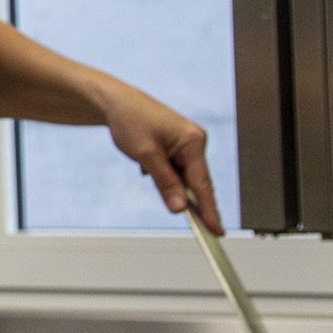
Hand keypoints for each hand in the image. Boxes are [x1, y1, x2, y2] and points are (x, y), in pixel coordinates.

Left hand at [97, 82, 221, 231]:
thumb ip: (165, 182)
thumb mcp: (145, 154)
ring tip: (159, 182)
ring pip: (185, 177)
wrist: (115, 102)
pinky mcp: (176, 147)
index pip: (203, 184)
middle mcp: (195, 142)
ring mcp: (186, 144)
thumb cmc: (130, 119)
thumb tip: (180, 208)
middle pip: (197, 182)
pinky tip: (152, 171)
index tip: (217, 230)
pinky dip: (167, 177)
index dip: (209, 210)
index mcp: (193, 141)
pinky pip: (176, 170)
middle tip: (204, 230)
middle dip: (192, 203)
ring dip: (172, 185)